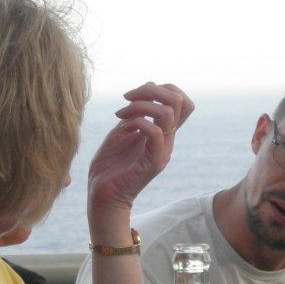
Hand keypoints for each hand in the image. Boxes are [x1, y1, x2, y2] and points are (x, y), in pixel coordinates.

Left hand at [87, 82, 194, 214]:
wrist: (102, 196)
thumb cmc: (110, 166)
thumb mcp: (122, 131)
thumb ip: (136, 112)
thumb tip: (148, 87)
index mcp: (162, 132)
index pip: (182, 101)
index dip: (162, 88)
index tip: (134, 95)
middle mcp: (167, 140)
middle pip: (180, 101)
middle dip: (152, 90)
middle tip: (127, 98)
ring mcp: (162, 151)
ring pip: (168, 113)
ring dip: (141, 106)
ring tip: (121, 114)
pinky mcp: (153, 163)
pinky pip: (155, 133)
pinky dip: (138, 122)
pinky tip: (122, 128)